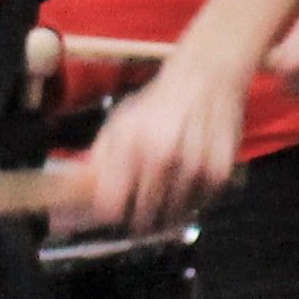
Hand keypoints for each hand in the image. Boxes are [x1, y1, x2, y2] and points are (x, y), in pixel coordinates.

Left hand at [76, 56, 246, 235]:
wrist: (206, 79)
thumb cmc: (157, 103)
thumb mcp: (119, 124)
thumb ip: (99, 161)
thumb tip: (78, 196)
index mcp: (130, 146)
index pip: (111, 208)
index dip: (109, 214)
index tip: (112, 212)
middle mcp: (162, 159)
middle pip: (142, 219)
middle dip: (137, 218)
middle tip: (139, 207)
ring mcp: (193, 168)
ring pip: (171, 216)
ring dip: (166, 212)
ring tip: (165, 193)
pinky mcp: (219, 172)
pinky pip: (198, 206)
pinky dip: (191, 202)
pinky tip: (186, 184)